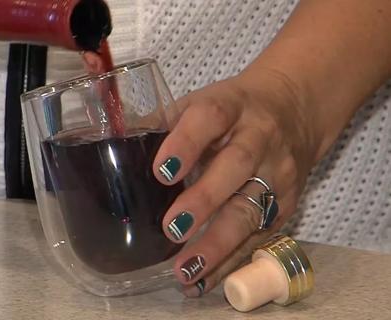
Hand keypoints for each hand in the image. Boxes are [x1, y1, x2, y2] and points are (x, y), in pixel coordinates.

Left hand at [153, 71, 315, 296]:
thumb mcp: (200, 102)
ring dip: (219, 244)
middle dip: (205, 199)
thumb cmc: (233, 110)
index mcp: (230, 107)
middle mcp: (258, 137)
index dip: (186, 143)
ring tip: (186, 270)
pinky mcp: (287, 203)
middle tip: (172, 228)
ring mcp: (277, 172)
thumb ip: (163, 123)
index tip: (161, 171)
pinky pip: (260, 236)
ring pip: (253, 209)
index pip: (211, 117)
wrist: (295, 110)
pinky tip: (204, 281)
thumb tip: (114, 146)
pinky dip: (231, 261)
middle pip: (237, 165)